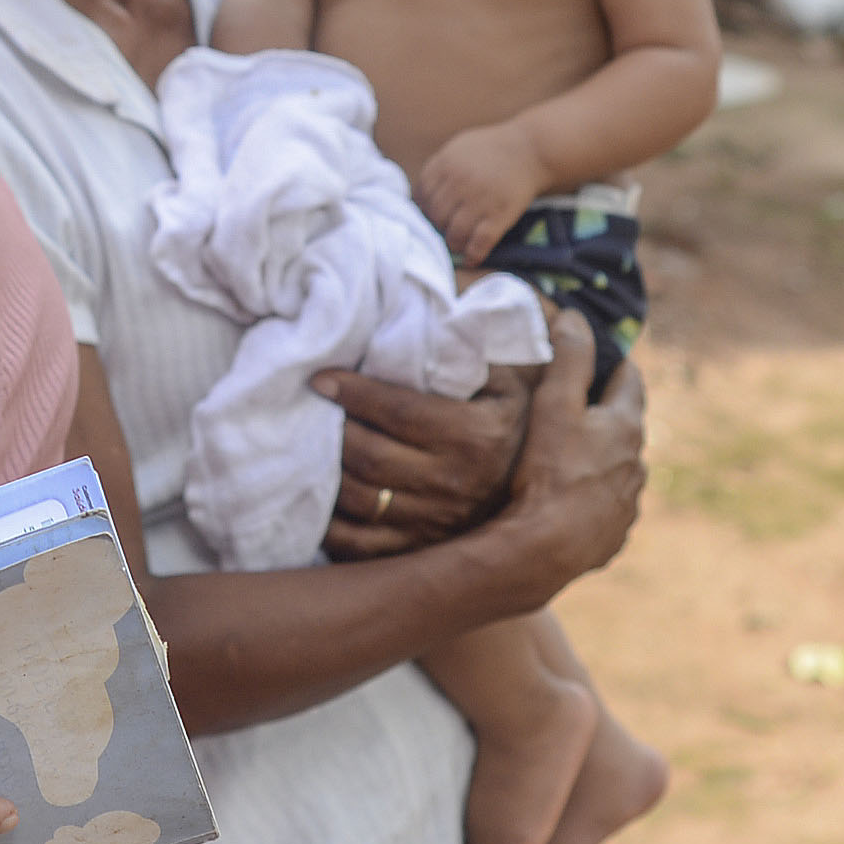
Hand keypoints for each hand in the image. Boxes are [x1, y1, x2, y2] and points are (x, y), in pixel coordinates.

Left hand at [317, 361, 536, 558]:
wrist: (542, 484)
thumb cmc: (507, 415)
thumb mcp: (504, 376)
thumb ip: (473, 342)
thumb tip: (443, 292)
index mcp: (478, 435)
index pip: (399, 411)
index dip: (353, 392)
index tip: (320, 378)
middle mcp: (457, 484)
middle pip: (371, 456)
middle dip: (330, 430)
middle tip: (303, 408)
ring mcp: (438, 523)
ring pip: (362, 499)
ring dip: (323, 473)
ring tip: (302, 446)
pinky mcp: (420, 550)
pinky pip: (361, 546)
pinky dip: (329, 527)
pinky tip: (312, 499)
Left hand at [414, 123, 549, 264]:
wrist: (532, 150)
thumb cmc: (493, 149)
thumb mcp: (460, 147)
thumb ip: (439, 167)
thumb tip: (419, 195)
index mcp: (446, 164)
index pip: (421, 196)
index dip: (423, 209)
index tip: (430, 215)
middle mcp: (459, 182)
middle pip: (435, 217)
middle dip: (437, 227)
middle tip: (444, 231)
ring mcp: (479, 201)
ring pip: (454, 234)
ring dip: (453, 244)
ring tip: (457, 244)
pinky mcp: (499, 215)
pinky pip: (479, 243)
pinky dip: (473, 255)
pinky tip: (472, 259)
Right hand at [479, 321, 641, 597]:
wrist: (547, 549)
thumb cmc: (549, 470)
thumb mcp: (554, 404)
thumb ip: (568, 358)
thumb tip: (576, 316)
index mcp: (626, 426)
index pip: (629, 381)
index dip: (613, 365)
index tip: (598, 358)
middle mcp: (638, 465)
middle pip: (626, 427)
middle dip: (606, 414)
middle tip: (576, 406)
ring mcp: (628, 504)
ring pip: (620, 470)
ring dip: (601, 460)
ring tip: (569, 459)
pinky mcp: (613, 537)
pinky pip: (608, 509)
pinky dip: (594, 500)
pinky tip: (569, 504)